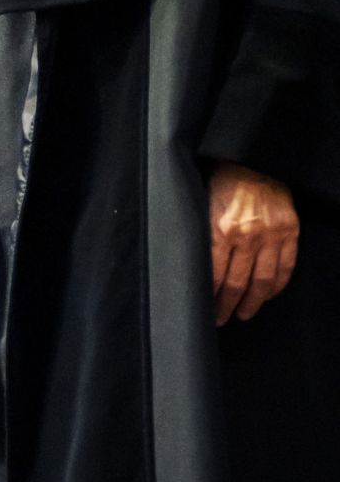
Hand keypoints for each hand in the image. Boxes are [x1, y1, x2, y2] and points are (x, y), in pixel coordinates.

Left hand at [208, 163, 299, 324]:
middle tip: (221, 319)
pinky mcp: (290, 232)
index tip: (204, 310)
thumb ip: (200, 238)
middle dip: (227, 305)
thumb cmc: (220, 184)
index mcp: (220, 230)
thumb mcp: (200, 208)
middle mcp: (247, 236)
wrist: (252, 162)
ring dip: (253, 301)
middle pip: (237, 283)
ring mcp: (272, 235)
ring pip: (263, 280)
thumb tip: (190, 269)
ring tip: (244, 313)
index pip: (213, 275)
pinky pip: (286, 267)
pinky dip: (277, 285)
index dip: (209, 297)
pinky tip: (268, 295)